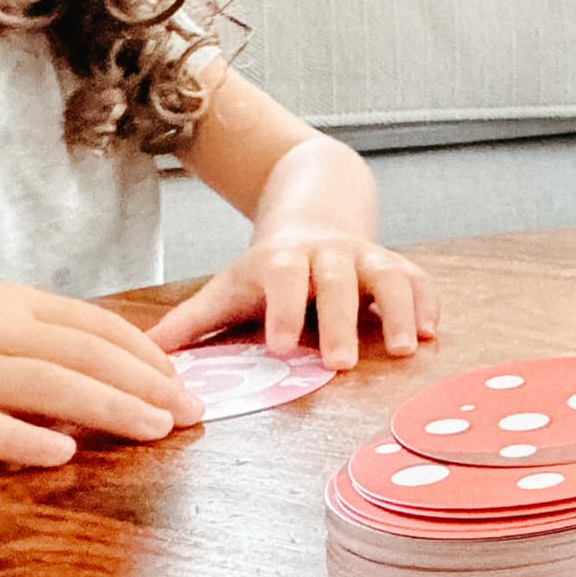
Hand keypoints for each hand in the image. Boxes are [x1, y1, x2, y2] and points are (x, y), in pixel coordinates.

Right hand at [0, 281, 204, 467]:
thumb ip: (31, 338)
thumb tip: (102, 375)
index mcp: (8, 302)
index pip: (95, 325)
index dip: (145, 354)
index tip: (181, 381)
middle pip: (85, 355)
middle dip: (147, 384)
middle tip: (191, 412)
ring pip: (47, 386)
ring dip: (109, 408)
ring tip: (153, 430)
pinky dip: (21, 440)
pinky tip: (61, 456)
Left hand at [146, 229, 436, 368]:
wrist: (315, 213)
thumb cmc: (268, 269)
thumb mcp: (230, 287)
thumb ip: (191, 322)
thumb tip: (141, 354)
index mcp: (284, 259)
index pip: (283, 279)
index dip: (284, 310)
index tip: (281, 348)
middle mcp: (329, 254)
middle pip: (338, 280)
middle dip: (341, 320)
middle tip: (341, 363)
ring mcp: (368, 257)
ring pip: (389, 275)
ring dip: (399, 310)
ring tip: (407, 348)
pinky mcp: (397, 264)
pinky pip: (420, 278)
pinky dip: (429, 302)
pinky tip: (434, 331)